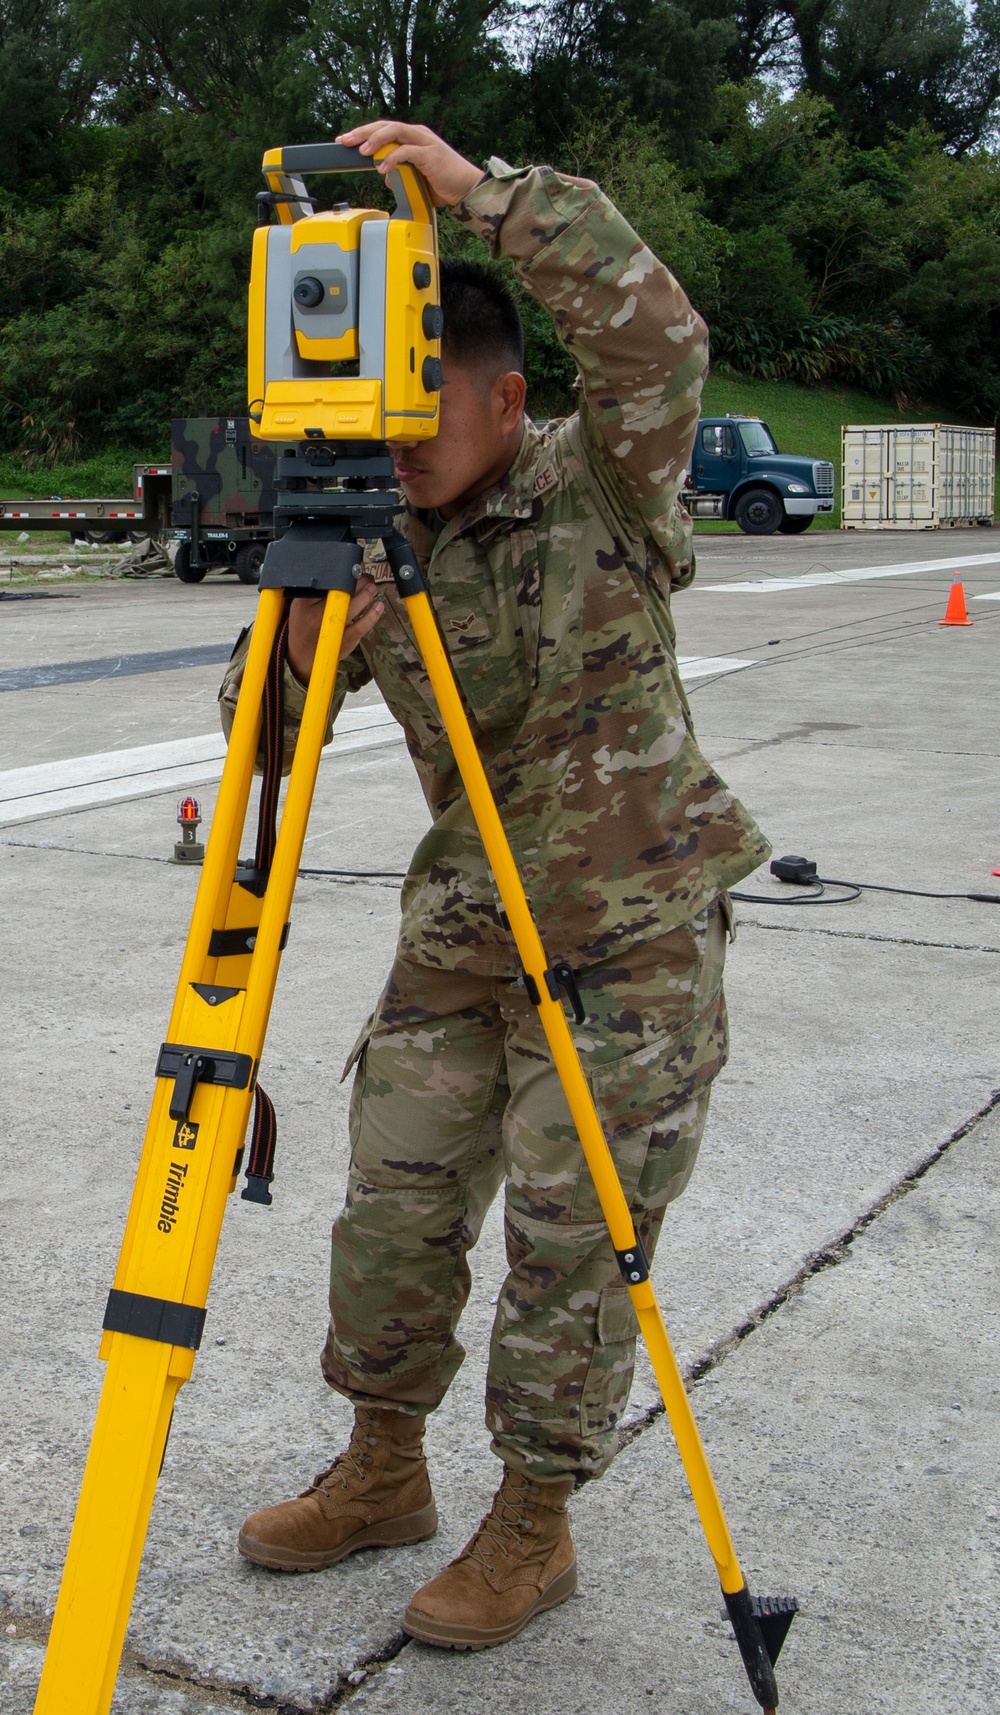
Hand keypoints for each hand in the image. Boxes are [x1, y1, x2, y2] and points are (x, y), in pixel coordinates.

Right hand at [286, 576, 383, 683]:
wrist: (303, 656)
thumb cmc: (305, 625)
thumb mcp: (301, 605)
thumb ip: (316, 590)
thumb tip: (340, 573)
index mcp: (306, 603)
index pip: (325, 582)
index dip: (342, 572)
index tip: (352, 566)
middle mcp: (318, 616)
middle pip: (339, 593)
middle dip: (355, 582)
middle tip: (365, 576)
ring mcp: (334, 629)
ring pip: (352, 609)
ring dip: (365, 596)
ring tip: (372, 587)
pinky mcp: (346, 640)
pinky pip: (361, 627)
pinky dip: (372, 616)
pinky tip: (378, 606)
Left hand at [335, 121, 482, 208]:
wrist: (467, 188)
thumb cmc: (444, 183)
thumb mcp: (416, 179)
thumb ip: (401, 174)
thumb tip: (387, 176)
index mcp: (412, 138)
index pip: (383, 130)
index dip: (363, 134)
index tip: (345, 141)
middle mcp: (417, 135)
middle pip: (384, 126)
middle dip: (362, 132)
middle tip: (345, 141)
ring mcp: (424, 142)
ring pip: (394, 131)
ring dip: (376, 140)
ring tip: (362, 151)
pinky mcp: (430, 154)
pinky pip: (406, 152)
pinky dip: (392, 159)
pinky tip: (382, 168)